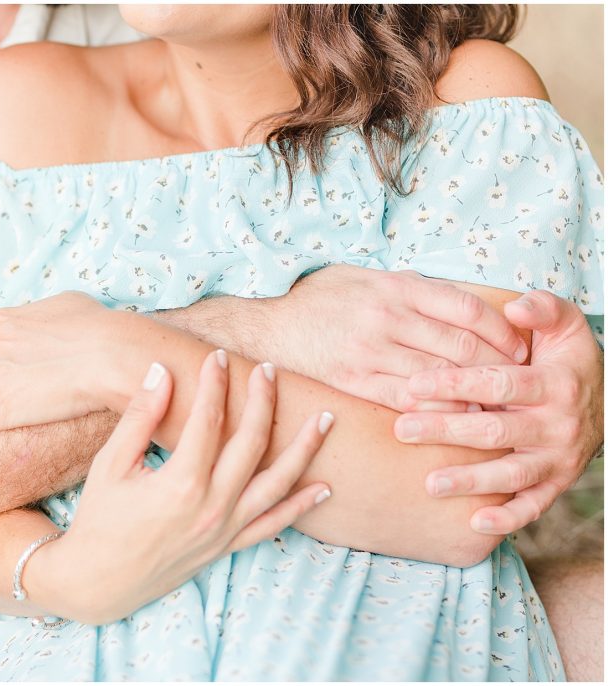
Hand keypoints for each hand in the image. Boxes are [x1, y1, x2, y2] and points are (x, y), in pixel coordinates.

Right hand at [29, 351, 332, 625]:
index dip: (214, 383)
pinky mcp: (227, 546)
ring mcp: (225, 530)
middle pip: (252, 442)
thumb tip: (162, 371)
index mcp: (181, 484)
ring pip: (278, 483)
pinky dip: (301, 506)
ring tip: (326, 418)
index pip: (208, 419)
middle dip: (263, 400)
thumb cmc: (99, 520)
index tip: (217, 357)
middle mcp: (212, 507)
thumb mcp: (110, 464)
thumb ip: (140, 417)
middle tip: (267, 369)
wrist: (97, 582)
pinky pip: (273, 525)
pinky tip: (324, 487)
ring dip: (304, 449)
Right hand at [266, 265, 528, 411]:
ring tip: (492, 402)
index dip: (502, 332)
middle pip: (461, 347)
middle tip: (515, 380)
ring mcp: (369, 352)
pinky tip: (452, 415)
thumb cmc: (318, 298)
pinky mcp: (353, 381)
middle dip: (496, 367)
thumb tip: (456, 305)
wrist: (267, 324)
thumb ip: (408, 289)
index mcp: (396, 288)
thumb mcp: (365, 276)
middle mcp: (387, 319)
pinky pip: (405, 401)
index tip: (518, 347)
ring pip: (438, 378)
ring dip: (471, 393)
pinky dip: (436, 410)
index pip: (468, 310)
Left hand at [395, 290, 603, 533]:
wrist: (606, 402)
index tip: (415, 385)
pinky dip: (509, 518)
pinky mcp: (558, 483)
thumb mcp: (565, 326)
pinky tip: (476, 524)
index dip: (457, 384)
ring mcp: (558, 458)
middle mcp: (557, 424)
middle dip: (447, 430)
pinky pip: (535, 505)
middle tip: (403, 429)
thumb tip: (516, 305)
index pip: (500, 384)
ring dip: (470, 480)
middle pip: (496, 430)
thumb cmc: (566, 359)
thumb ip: (543, 309)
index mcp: (554, 384)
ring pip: (511, 473)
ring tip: (430, 484)